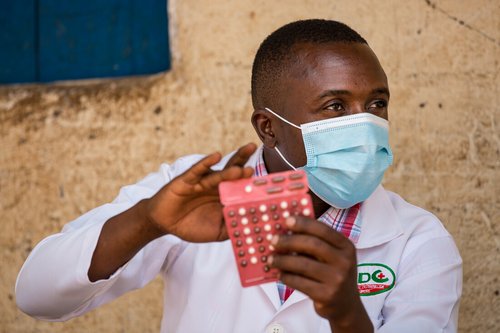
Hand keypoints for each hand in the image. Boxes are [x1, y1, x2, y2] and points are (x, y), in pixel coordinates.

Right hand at [145, 143, 256, 241]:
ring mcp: (201, 181)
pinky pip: (197, 170)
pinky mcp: (186, 180)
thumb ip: (232, 228)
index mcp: (224, 196)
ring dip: (230, 169)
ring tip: (241, 168)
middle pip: (232, 170)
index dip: (252, 181)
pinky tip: (216, 156)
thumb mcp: (216, 231)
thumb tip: (252, 230)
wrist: (164, 223)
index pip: (241, 185)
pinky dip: (206, 163)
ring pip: (218, 173)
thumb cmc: (191, 225)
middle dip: (243, 160)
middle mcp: (215, 185)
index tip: (268, 178)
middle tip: (255, 147)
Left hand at [269, 216, 372, 331]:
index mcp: (346, 247)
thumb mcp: (334, 256)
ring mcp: (337, 280)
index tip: (287, 220)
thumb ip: (317, 243)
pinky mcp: (326, 295)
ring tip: (271, 259)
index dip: (304, 224)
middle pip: (312, 245)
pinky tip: (280, 274)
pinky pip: (299, 282)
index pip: (323, 230)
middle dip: (289, 241)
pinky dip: (286, 276)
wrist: (346, 306)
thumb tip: (287, 230)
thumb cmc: (334, 275)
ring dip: (282, 260)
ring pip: (303, 265)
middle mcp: (345, 262)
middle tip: (273, 240)